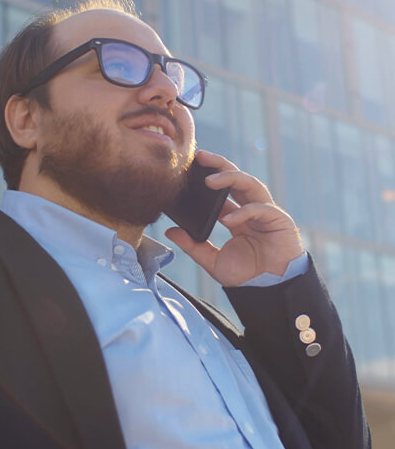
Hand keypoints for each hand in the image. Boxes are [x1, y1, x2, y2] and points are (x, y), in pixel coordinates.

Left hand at [165, 150, 303, 286]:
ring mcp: (266, 212)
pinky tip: (228, 220)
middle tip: (199, 156)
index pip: (223, 190)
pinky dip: (243, 212)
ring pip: (249, 184)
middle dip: (219, 164)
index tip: (189, 167)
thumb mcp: (212, 260)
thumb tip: (170, 232)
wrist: (270, 292)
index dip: (208, 176)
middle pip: (236, 178)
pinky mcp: (279, 220)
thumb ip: (193, 245)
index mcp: (237, 216)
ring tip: (209, 180)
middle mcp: (252, 209)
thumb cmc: (246, 276)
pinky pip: (261, 208)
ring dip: (230, 178)